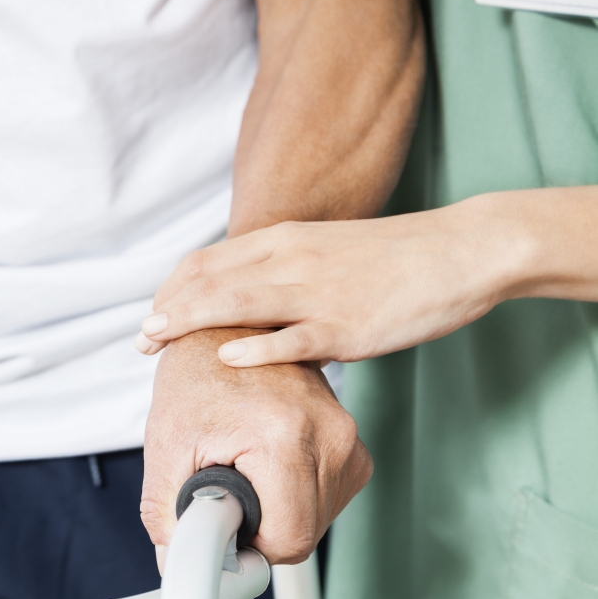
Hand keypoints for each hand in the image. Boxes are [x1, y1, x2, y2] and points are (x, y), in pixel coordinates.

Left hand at [135, 194, 535, 366]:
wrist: (458, 252)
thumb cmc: (396, 260)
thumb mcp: (329, 253)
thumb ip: (288, 274)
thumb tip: (256, 309)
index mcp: (286, 241)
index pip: (209, 260)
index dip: (174, 288)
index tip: (154, 314)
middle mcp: (292, 260)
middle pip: (211, 279)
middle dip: (168, 308)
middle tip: (140, 339)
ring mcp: (317, 293)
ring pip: (238, 302)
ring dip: (190, 321)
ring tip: (156, 342)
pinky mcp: (345, 326)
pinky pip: (291, 338)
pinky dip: (255, 347)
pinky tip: (225, 357)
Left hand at [140, 328, 371, 565]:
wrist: (226, 327)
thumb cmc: (196, 376)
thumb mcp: (166, 444)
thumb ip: (166, 514)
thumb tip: (177, 568)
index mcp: (286, 434)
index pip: (288, 538)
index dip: (249, 549)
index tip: (222, 534)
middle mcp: (330, 432)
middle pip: (305, 535)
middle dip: (261, 531)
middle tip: (227, 497)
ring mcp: (348, 435)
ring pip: (319, 520)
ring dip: (279, 513)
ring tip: (247, 472)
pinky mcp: (352, 440)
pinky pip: (328, 498)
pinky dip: (296, 496)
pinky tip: (269, 468)